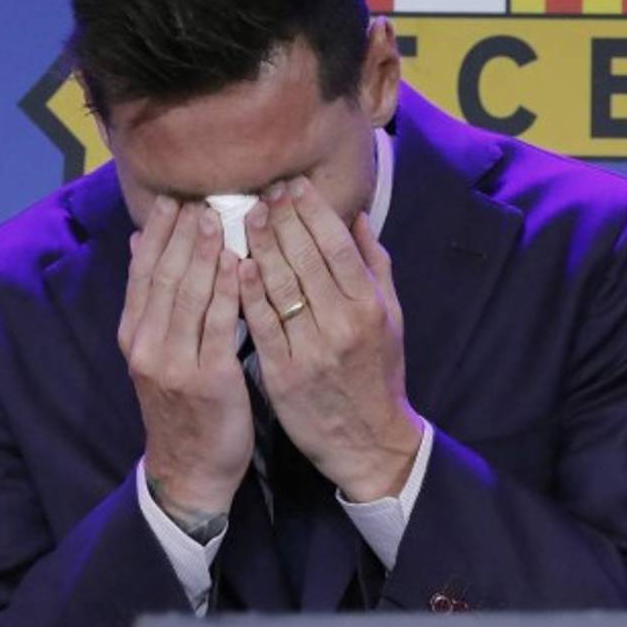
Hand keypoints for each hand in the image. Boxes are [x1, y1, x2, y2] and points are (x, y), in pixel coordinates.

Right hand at [118, 197, 252, 534]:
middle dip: (181, 234)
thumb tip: (139, 242)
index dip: (157, 234)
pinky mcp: (207, 379)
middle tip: (200, 197)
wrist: (189, 469)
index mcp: (133, 335)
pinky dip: (227, 291)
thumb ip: (152, 301)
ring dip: (203, 253)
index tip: (173, 200)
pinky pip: (218, 325)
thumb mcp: (155, 352)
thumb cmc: (182, 405)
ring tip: (219, 217)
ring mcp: (174, 362)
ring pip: (188, 295)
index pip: (142, 273)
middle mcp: (147, 345)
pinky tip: (239, 263)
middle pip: (164, 276)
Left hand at [239, 177, 421, 502]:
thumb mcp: (391, 317)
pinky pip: (261, 324)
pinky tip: (235, 264)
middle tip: (262, 191)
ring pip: (279, 285)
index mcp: (368, 305)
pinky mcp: (283, 373)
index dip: (311, 211)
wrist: (368, 440)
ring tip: (244, 216)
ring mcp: (311, 348)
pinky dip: (248, 291)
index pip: (336, 245)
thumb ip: (375, 265)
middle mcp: (341, 323)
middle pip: (304, 258)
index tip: (293, 185)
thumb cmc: (379, 372)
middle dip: (281, 219)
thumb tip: (357, 216)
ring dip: (260, 245)